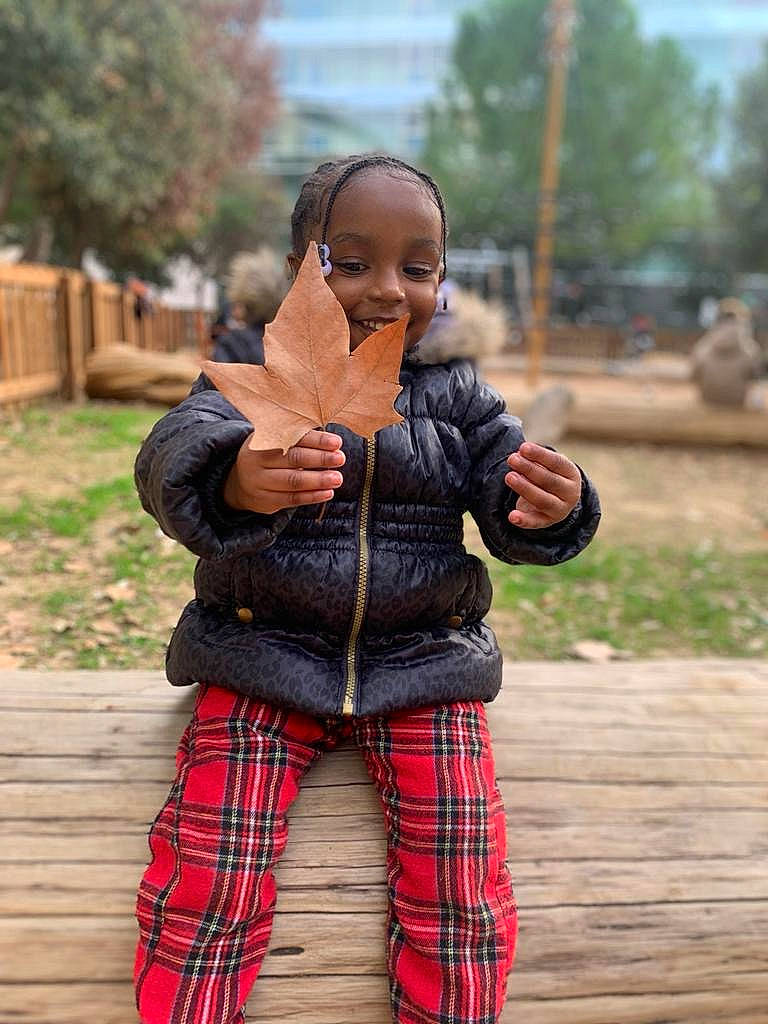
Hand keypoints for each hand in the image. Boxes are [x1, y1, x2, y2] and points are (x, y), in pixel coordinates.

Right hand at [223, 429, 344, 514]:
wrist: (240, 481)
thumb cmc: (269, 456)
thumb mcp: (275, 442)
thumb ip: (298, 439)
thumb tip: (332, 442)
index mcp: (263, 439)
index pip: (293, 437)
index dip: (316, 440)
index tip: (336, 442)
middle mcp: (257, 459)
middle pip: (293, 458)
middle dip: (320, 458)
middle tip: (340, 458)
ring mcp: (259, 481)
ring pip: (293, 481)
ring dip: (318, 480)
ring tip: (338, 478)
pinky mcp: (265, 500)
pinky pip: (291, 499)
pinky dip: (312, 496)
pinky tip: (328, 493)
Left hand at [505, 442, 580, 528]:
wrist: (558, 500)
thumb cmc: (549, 475)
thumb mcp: (548, 465)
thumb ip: (535, 460)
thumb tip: (520, 453)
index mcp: (571, 474)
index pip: (556, 463)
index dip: (539, 455)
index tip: (523, 447)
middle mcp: (570, 493)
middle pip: (548, 480)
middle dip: (529, 469)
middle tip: (512, 459)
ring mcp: (560, 509)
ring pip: (542, 500)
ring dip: (524, 488)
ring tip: (509, 477)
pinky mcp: (547, 522)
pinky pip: (535, 522)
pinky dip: (523, 520)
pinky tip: (512, 516)